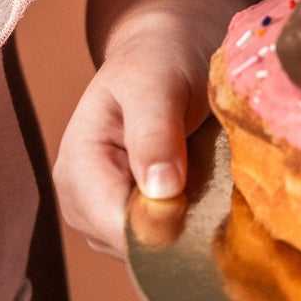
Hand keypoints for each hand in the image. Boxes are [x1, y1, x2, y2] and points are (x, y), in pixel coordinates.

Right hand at [53, 36, 207, 258]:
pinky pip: (162, 241)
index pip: (116, 224)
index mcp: (78, 168)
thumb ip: (155, 132)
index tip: (208, 207)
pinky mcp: (132, 220)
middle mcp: (84, 201)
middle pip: (133, 245)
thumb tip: (161, 190)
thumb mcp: (157, 82)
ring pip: (151, 250)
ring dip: (188, 229)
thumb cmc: (158, 59)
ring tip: (216, 187)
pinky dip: (189, 226)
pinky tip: (209, 198)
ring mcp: (106, 216)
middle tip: (222, 194)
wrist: (165, 51)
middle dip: (178, 229)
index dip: (164, 224)